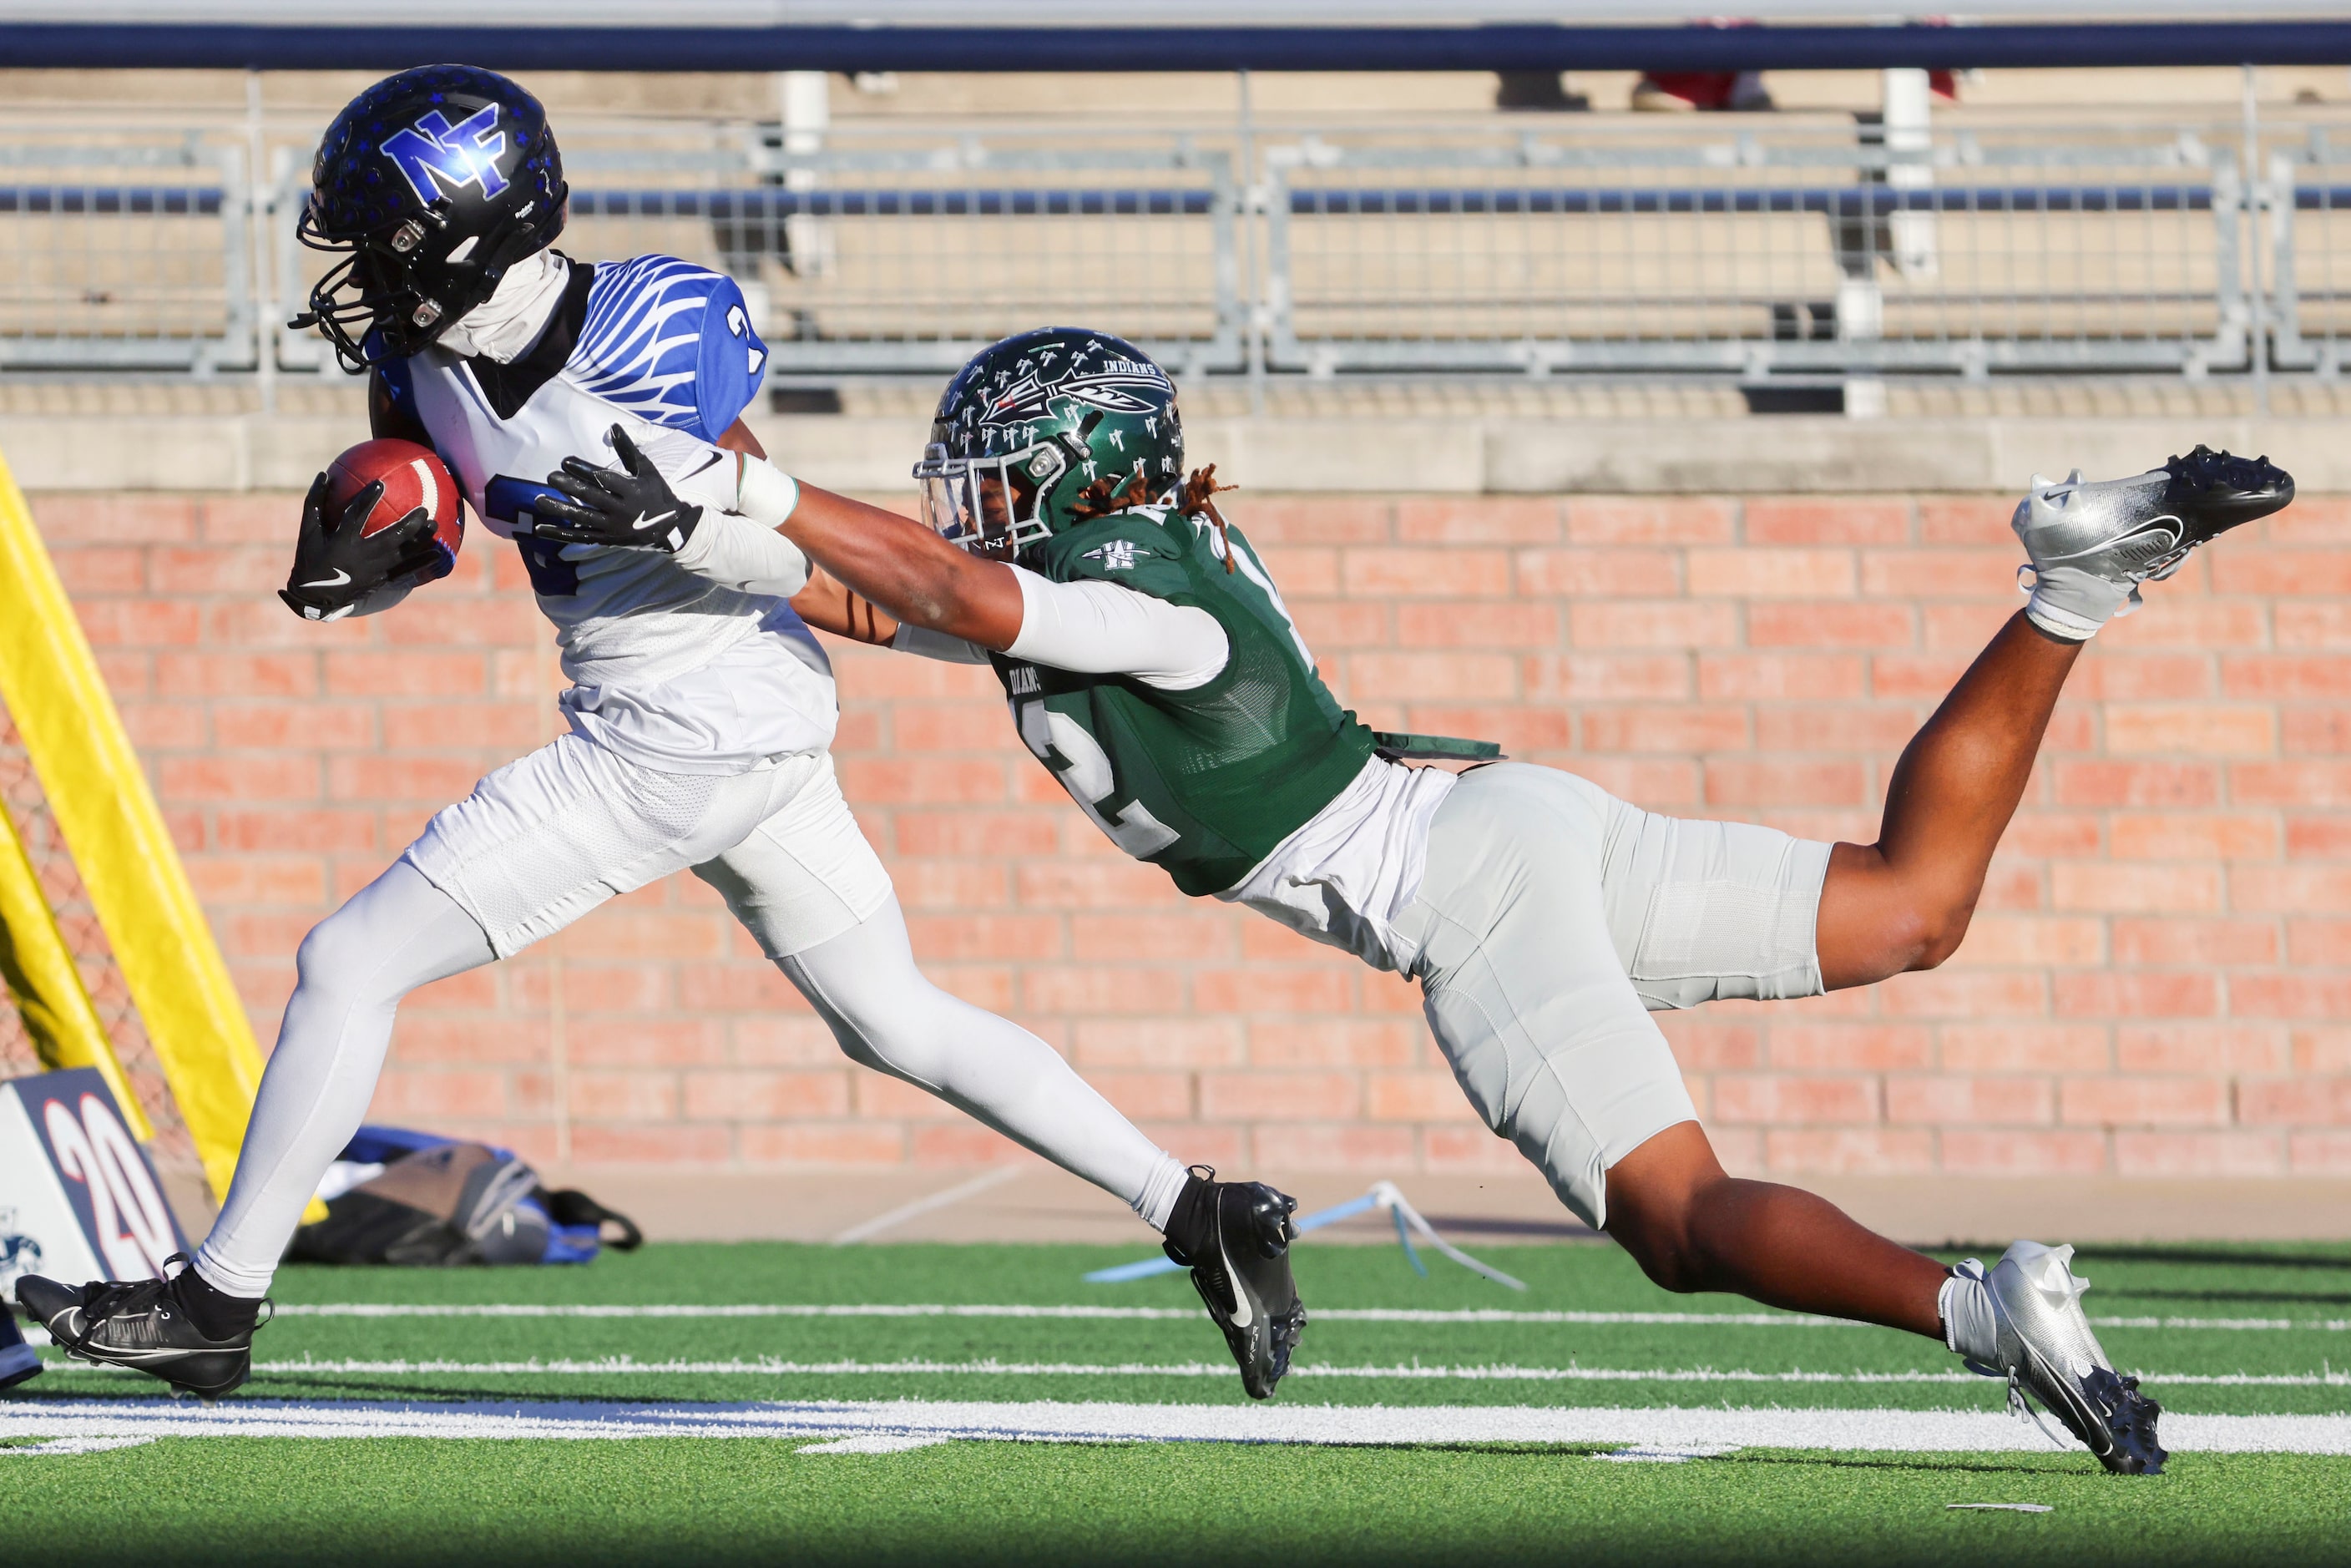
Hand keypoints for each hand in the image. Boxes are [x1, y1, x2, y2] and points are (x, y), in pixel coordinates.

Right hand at [278, 472, 441, 620]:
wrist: (316, 597)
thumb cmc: (311, 559)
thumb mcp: (307, 531)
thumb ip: (314, 503)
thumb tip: (322, 474)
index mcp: (342, 540)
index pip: (356, 515)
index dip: (367, 499)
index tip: (380, 483)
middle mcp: (361, 555)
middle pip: (390, 537)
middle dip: (409, 523)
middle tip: (424, 508)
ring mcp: (374, 570)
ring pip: (402, 554)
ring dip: (420, 540)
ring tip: (435, 525)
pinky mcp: (381, 580)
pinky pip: (405, 571)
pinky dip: (422, 562)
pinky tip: (438, 553)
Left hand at [534, 425, 703, 551]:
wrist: (671, 528)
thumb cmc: (657, 494)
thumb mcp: (647, 470)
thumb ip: (628, 450)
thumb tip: (613, 426)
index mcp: (632, 491)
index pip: (605, 479)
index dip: (584, 470)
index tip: (565, 460)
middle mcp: (622, 510)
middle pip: (592, 498)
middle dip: (570, 487)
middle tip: (551, 477)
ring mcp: (613, 528)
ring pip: (583, 518)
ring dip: (561, 510)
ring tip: (539, 500)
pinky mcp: (607, 540)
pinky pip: (580, 537)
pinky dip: (560, 533)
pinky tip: (540, 528)